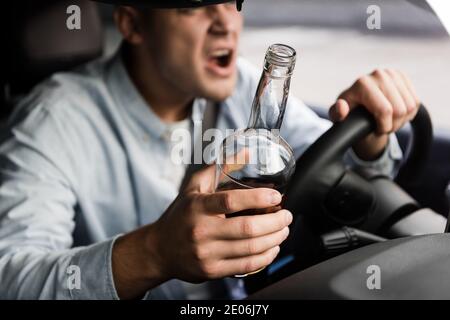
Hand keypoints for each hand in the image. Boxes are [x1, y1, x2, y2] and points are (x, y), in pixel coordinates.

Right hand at [112, 165, 291, 298]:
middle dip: (275, 222)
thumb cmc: (180, 215)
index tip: (275, 196)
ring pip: (250, 249)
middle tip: (286, 216)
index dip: (258, 198)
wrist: (159, 250)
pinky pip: (245, 266)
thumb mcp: (193, 187)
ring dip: (275, 239)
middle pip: (247, 228)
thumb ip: (219, 168)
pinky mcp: (211, 271)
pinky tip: (272, 248)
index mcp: (197, 207)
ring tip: (283, 230)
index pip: (231, 201)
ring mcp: (206, 253)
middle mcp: (201, 231)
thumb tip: (246, 153)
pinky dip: (265, 257)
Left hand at [329, 69, 419, 159]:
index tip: (376, 129)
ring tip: (388, 121)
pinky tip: (396, 114)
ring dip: (402, 120)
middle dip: (393, 125)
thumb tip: (341, 107)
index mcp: (362, 83)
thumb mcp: (339, 116)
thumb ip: (337, 114)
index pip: (385, 111)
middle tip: (383, 127)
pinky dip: (409, 113)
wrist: (359, 104)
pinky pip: (416, 101)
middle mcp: (378, 74)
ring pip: (411, 107)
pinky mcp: (403, 76)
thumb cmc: (348, 112)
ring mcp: (392, 73)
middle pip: (400, 110)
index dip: (384, 126)